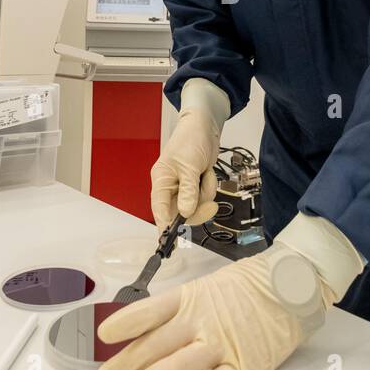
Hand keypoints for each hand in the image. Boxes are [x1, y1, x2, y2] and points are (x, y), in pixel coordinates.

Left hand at [94, 247, 328, 369]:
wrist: (291, 287)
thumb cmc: (245, 289)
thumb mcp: (206, 288)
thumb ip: (178, 312)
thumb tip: (141, 336)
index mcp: (190, 298)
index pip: (151, 311)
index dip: (126, 323)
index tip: (103, 336)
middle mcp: (202, 320)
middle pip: (155, 345)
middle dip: (124, 366)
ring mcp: (222, 343)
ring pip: (177, 367)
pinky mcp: (244, 366)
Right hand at [151, 83, 226, 229]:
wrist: (205, 127)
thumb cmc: (190, 140)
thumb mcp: (189, 166)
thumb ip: (188, 191)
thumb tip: (185, 213)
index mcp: (161, 181)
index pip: (159, 209)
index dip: (164, 227)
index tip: (169, 242)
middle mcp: (170, 187)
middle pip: (180, 213)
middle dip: (197, 209)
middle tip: (210, 206)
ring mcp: (183, 187)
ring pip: (195, 206)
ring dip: (205, 194)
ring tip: (206, 175)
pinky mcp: (195, 185)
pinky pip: (203, 197)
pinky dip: (209, 187)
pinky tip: (207, 173)